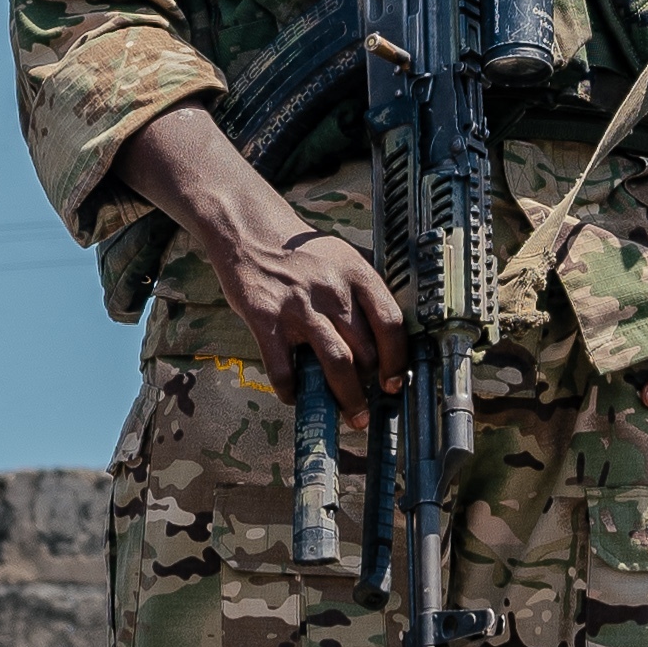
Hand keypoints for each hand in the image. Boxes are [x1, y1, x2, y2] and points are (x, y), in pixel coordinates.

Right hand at [113, 102, 406, 403]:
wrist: (249, 230)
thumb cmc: (300, 251)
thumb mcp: (341, 258)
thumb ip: (362, 293)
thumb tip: (385, 340)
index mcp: (357, 274)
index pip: (391, 323)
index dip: (398, 359)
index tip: (396, 381)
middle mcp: (332, 290)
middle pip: (365, 350)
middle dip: (372, 386)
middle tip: (371, 405)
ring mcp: (298, 306)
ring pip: (335, 364)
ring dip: (347, 398)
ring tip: (352, 416)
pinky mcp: (265, 318)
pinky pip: (283, 368)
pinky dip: (292, 390)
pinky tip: (295, 396)